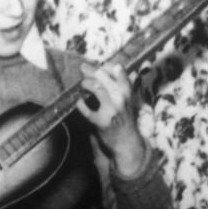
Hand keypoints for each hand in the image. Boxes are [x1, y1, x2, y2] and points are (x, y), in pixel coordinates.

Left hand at [77, 61, 148, 176]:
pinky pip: (87, 110)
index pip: (117, 70)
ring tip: (82, 84)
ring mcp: (111, 110)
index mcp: (128, 91)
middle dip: (91, 71)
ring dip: (86, 84)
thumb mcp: (126, 100)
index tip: (97, 66)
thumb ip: (118, 85)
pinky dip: (80, 104)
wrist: (126, 142)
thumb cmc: (124, 119)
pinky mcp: (101, 122)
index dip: (104, 66)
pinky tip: (79, 102)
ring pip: (96, 89)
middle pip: (103, 77)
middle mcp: (121, 98)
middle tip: (83, 68)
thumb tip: (103, 69)